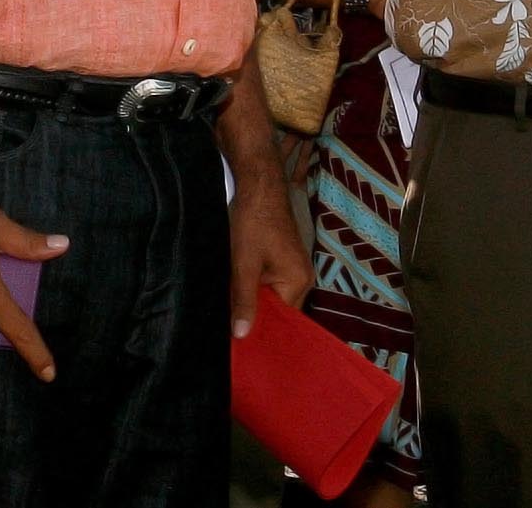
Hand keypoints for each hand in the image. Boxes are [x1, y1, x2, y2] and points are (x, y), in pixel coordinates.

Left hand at [227, 152, 311, 336]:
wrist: (258, 185)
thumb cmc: (253, 223)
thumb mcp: (243, 265)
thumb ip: (243, 300)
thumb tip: (241, 336)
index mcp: (298, 281)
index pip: (283, 320)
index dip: (262, 331)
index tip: (242, 347)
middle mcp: (301, 277)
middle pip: (278, 309)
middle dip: (256, 317)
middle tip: (231, 335)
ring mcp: (293, 266)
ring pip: (271, 295)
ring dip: (252, 301)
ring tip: (230, 316)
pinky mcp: (282, 258)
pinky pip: (269, 282)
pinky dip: (253, 287)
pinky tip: (235, 292)